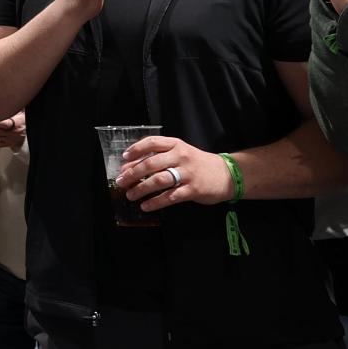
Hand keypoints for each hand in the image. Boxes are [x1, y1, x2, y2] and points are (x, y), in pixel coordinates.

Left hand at [115, 136, 229, 210]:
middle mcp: (181, 156)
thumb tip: (133, 167)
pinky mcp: (192, 190)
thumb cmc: (199, 164)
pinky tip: (146, 206)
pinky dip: (155, 202)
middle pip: (151, 163)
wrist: (226, 174)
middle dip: (133, 173)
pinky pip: (169, 197)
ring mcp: (187, 173)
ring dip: (141, 189)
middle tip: (121, 182)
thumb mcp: (183, 153)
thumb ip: (162, 157)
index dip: (136, 150)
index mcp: (177, 145)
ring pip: (159, 180)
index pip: (152, 142)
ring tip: (130, 195)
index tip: (124, 159)